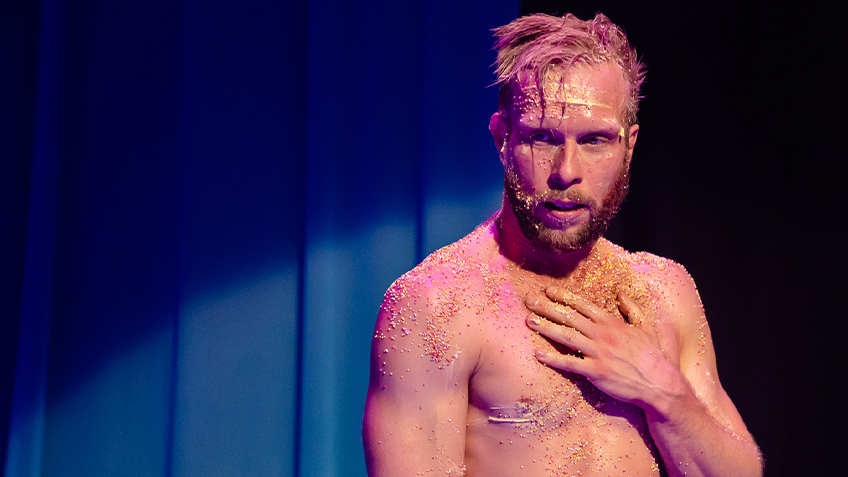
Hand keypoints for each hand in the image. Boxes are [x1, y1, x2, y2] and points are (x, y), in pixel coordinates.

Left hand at [525, 287, 683, 410]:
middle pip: (569, 317)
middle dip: (547, 307)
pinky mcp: (596, 371)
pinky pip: (570, 363)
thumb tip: (621, 293)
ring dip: (546, 327)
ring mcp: (598, 353)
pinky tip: (538, 354)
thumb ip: (632, 309)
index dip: (564, 296)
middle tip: (528, 300)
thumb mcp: (647, 327)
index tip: (548, 290)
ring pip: (566, 336)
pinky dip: (553, 359)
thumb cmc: (654, 357)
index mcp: (612, 323)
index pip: (582, 305)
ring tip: (529, 321)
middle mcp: (602, 335)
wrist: (660, 384)